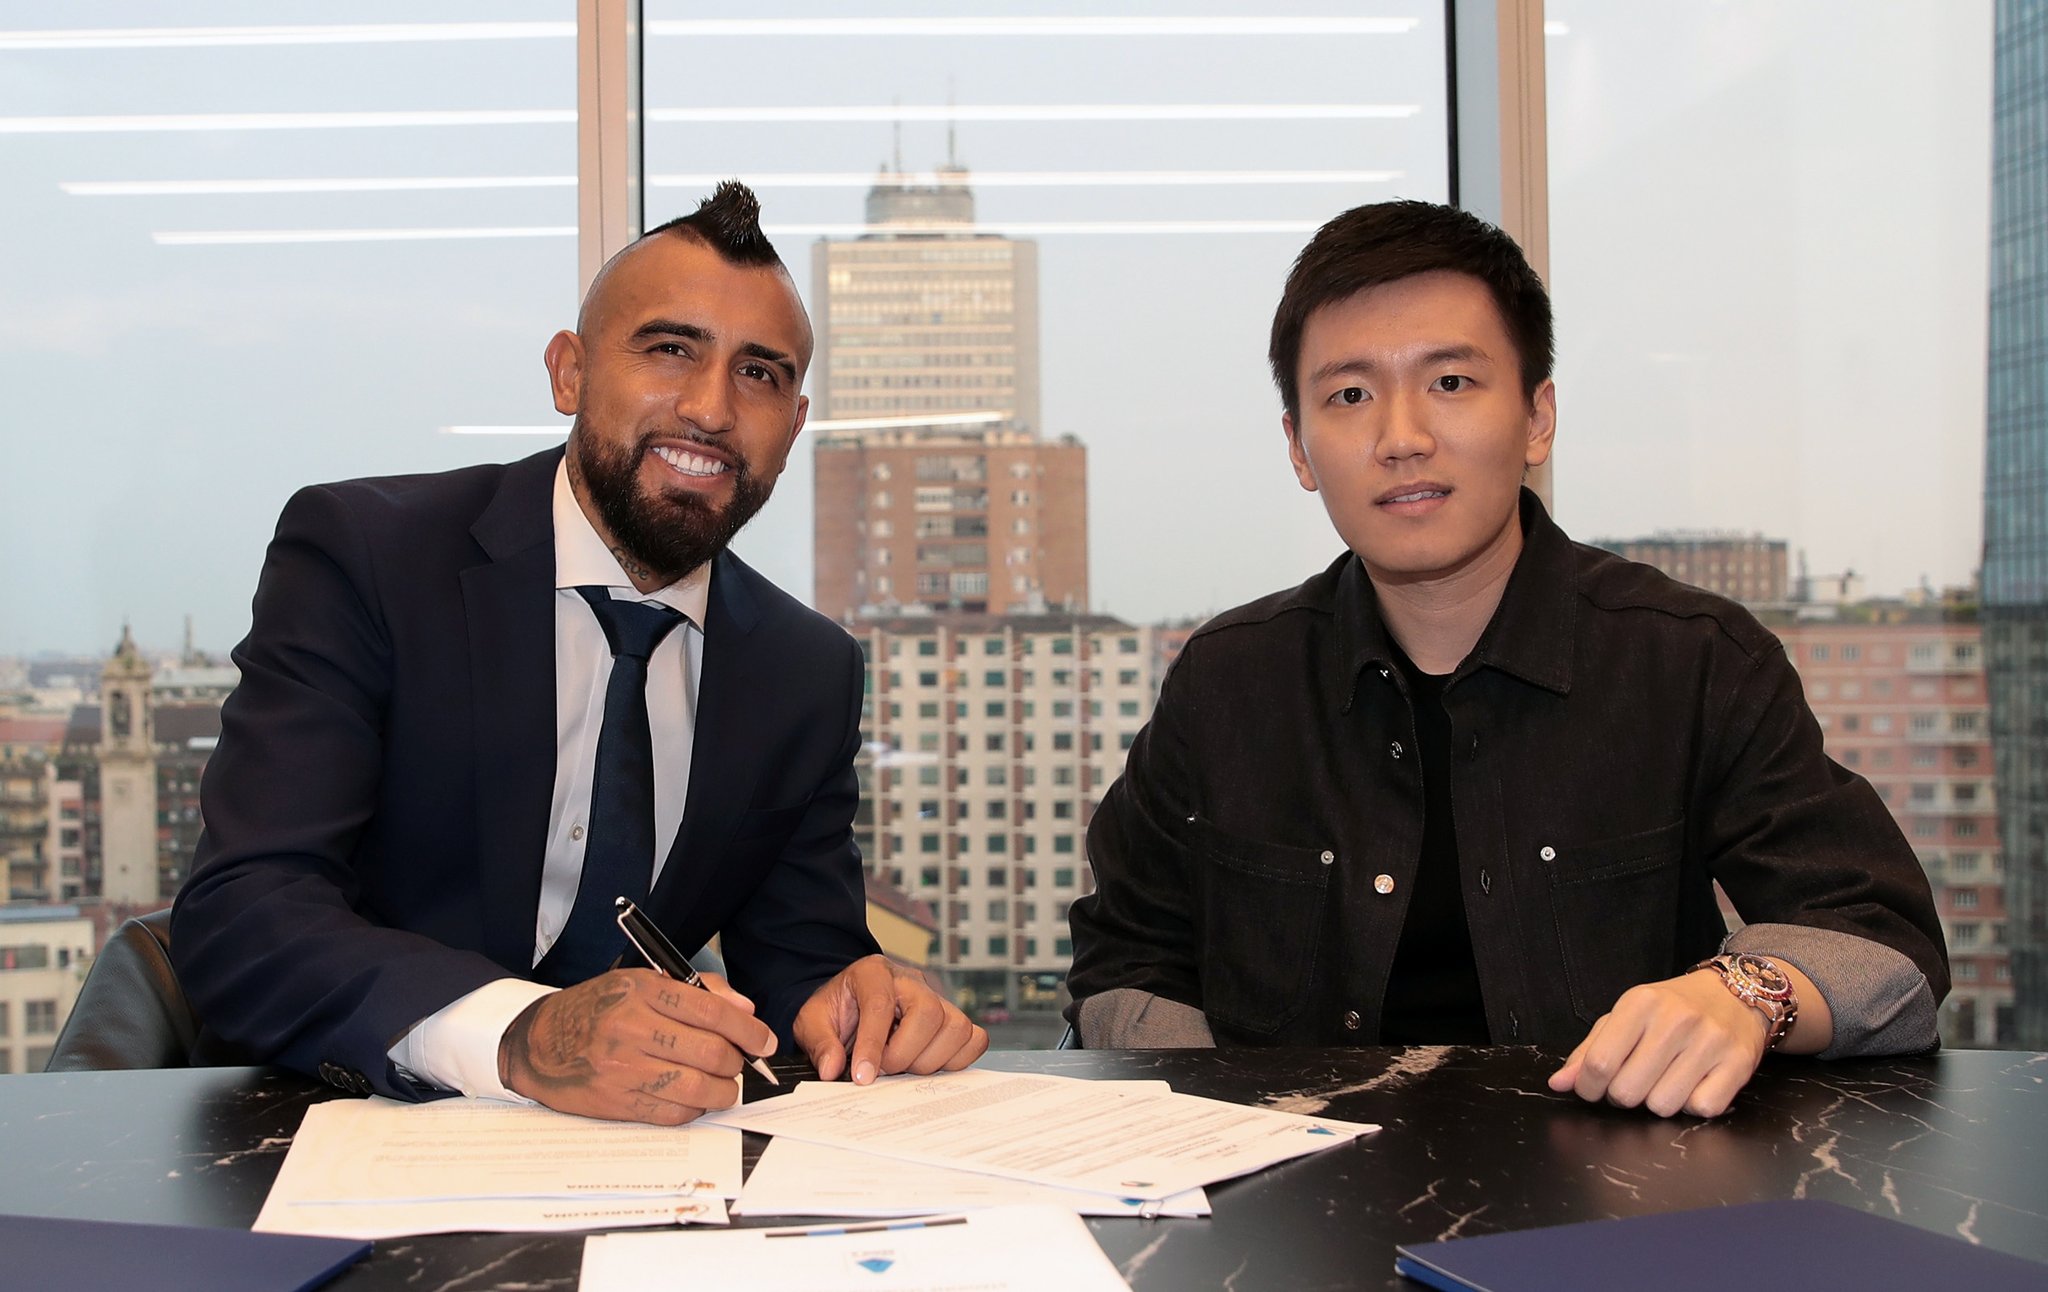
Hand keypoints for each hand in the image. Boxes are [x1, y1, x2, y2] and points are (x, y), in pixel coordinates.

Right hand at [499, 968, 776, 1123]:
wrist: (539, 1043)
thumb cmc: (597, 1008)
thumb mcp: (641, 982)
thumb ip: (698, 990)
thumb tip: (745, 1009)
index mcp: (642, 991)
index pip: (713, 1012)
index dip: (749, 1030)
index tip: (764, 1042)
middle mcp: (633, 1029)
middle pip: (711, 1053)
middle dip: (738, 1062)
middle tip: (740, 1062)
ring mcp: (624, 1069)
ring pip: (698, 1088)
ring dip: (724, 1091)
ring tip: (724, 1084)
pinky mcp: (617, 1102)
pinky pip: (673, 1113)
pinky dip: (694, 1108)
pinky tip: (694, 1097)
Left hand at [793, 955, 988, 1084]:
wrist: (849, 1003)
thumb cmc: (835, 1009)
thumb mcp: (811, 1021)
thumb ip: (820, 1043)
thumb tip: (832, 1070)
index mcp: (873, 973)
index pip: (881, 1006)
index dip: (873, 1045)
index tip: (862, 1077)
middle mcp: (910, 981)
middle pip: (928, 1013)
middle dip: (904, 1053)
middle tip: (883, 1070)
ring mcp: (937, 998)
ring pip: (955, 1027)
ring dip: (930, 1060)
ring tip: (903, 1067)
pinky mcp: (952, 1017)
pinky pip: (974, 1038)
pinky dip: (957, 1059)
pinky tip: (928, 1063)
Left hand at [1546, 970, 1768, 1117]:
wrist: (1735, 994)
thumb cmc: (1672, 1008)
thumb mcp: (1626, 1016)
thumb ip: (1589, 1050)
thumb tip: (1559, 1083)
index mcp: (1640, 1003)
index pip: (1599, 1063)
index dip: (1588, 1087)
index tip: (1593, 1087)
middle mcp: (1676, 1020)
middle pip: (1628, 1091)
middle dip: (1623, 1096)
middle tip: (1634, 1080)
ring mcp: (1710, 1042)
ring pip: (1663, 1106)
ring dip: (1658, 1101)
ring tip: (1666, 1078)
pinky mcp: (1738, 1064)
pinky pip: (1701, 1109)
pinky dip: (1693, 1104)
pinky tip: (1694, 1082)